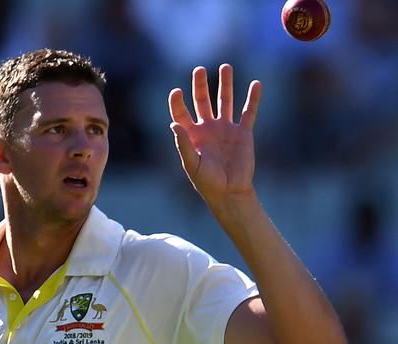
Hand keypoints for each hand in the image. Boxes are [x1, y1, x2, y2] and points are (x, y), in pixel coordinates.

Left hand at [168, 64, 261, 205]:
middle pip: (202, 100)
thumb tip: (173, 124)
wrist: (230, 192)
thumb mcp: (191, 163)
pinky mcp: (243, 133)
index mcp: (192, 135)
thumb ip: (182, 144)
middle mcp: (208, 128)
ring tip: (225, 66)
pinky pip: (249, 112)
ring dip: (225, 84)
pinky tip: (256, 84)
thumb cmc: (207, 181)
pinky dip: (253, 98)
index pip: (182, 113)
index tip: (176, 91)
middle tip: (198, 69)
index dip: (177, 102)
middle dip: (200, 85)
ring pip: (225, 100)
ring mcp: (226, 129)